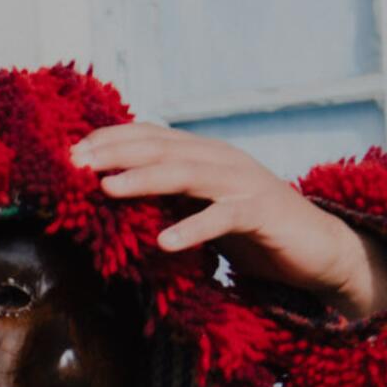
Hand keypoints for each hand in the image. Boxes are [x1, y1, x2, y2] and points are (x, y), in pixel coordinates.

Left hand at [72, 124, 386, 319]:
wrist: (316, 249)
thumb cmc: (253, 234)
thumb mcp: (202, 210)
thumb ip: (170, 198)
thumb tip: (117, 197)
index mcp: (203, 155)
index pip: (150, 137)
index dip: (111, 140)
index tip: (70, 153)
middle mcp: (220, 159)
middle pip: (161, 149)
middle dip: (116, 153)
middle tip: (75, 164)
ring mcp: (242, 183)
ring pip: (187, 175)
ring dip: (145, 181)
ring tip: (108, 189)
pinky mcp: (260, 213)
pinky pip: (222, 219)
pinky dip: (193, 229)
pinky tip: (166, 242)